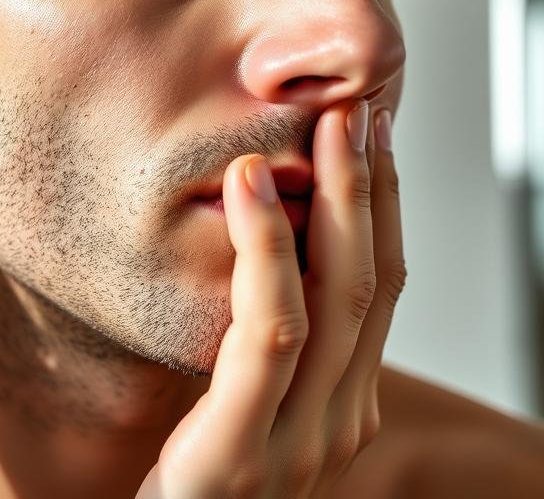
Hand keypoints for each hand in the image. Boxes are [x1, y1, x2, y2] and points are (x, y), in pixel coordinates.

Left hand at [137, 99, 403, 497]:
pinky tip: (247, 185)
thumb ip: (268, 350)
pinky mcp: (239, 452)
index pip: (379, 294)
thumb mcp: (242, 407)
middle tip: (359, 112)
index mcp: (343, 409)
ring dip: (336, 202)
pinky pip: (266, 333)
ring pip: (333, 299)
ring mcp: (298, 446)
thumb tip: (268, 254)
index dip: (383, 210)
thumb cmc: (191, 479)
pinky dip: (264, 249)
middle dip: (371, 189)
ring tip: (321, 128)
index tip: (371, 140)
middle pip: (369, 285)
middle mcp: (336, 425)